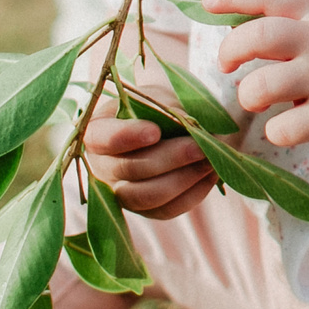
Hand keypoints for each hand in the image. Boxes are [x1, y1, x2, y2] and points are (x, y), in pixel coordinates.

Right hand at [83, 85, 215, 220]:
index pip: (101, 138)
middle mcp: (102, 167)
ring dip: (183, 179)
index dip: (125, 136)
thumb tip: (185, 123)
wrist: (170, 128)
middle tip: (199, 147)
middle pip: (129, 170)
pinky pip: (167, 210)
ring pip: (147, 196)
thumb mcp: (160, 98)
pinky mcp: (145, 210)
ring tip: (209, 161)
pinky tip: (210, 174)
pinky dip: (192, 194)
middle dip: (168, 159)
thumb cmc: (159, 108)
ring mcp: (120, 193)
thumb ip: (167, 109)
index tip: (155, 131)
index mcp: (97, 131)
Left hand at [206, 0, 308, 149]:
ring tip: (257, 100)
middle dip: (230, 51)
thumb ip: (292, 17)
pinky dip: (275, 131)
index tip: (206, 3)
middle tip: (225, 66)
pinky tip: (285, 127)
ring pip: (262, 86)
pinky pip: (285, 129)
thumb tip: (234, 20)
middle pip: (259, 38)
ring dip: (248, 95)